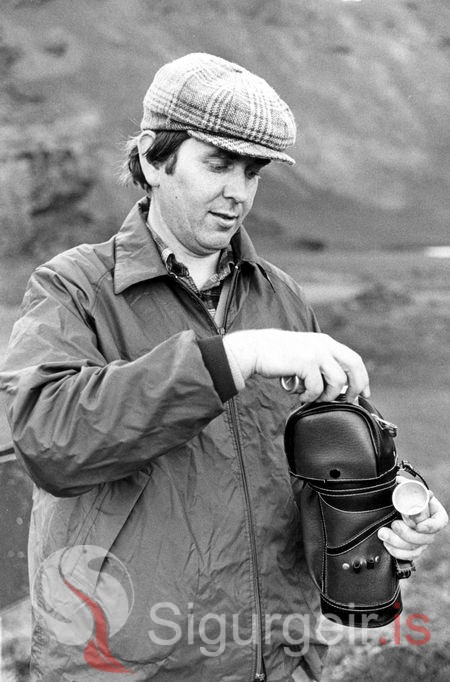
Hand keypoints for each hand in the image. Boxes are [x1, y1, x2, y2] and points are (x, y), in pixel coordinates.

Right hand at [223, 329, 369, 402]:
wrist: (255, 350)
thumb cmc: (277, 356)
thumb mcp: (304, 354)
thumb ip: (319, 364)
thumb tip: (334, 387)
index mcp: (325, 342)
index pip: (354, 359)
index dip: (362, 377)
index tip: (363, 393)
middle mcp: (324, 345)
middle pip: (354, 366)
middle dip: (356, 387)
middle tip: (349, 401)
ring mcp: (316, 353)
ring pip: (337, 381)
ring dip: (327, 395)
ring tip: (313, 397)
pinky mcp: (306, 362)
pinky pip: (317, 388)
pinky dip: (309, 396)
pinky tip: (299, 396)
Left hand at [377, 487, 447, 560]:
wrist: (393, 506)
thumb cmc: (403, 495)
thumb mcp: (405, 488)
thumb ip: (407, 486)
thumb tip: (406, 484)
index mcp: (435, 513)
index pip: (440, 522)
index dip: (430, 526)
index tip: (418, 526)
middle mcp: (430, 529)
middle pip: (426, 538)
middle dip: (407, 533)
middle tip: (394, 524)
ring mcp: (422, 541)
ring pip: (415, 548)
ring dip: (397, 542)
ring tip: (383, 533)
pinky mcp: (412, 549)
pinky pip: (408, 556)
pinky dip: (396, 552)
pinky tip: (386, 544)